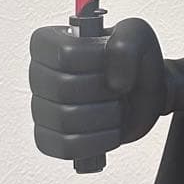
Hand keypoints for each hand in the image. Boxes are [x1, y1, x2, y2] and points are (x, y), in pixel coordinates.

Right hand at [30, 18, 165, 161]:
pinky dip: (96, 141)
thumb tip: (114, 81)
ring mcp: (41, 109)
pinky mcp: (50, 138)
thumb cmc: (133, 63)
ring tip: (115, 108)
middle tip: (116, 87)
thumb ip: (127, 45)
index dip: (93, 59)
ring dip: (104, 116)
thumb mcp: (139, 37)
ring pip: (65, 118)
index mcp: (51, 43)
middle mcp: (39, 74)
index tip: (107, 60)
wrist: (144, 96)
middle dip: (102, 90)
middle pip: (63, 87)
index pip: (64, 53)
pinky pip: (66, 146)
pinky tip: (108, 130)